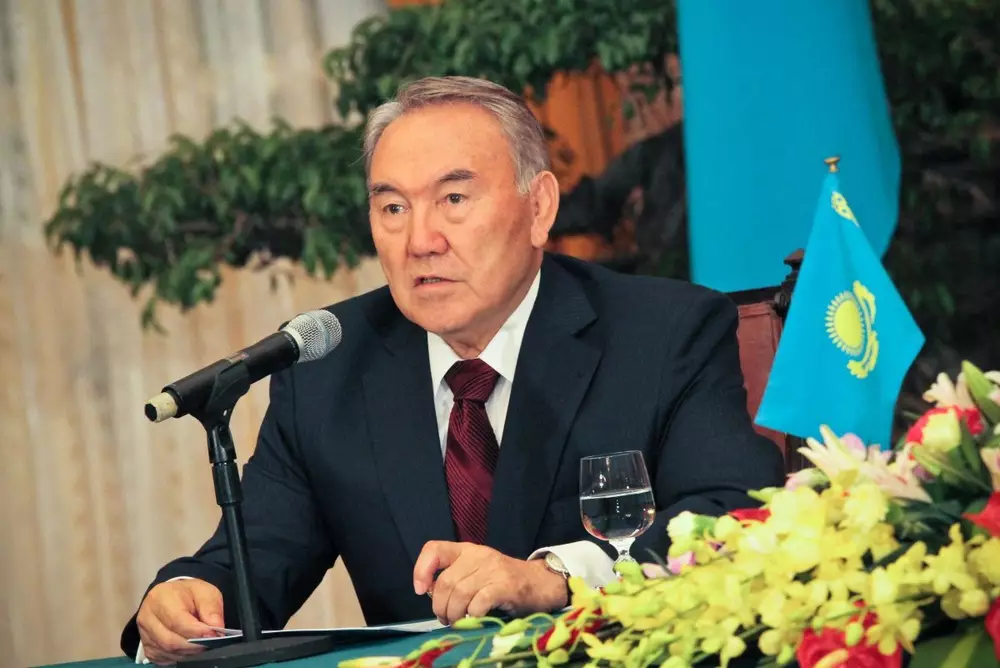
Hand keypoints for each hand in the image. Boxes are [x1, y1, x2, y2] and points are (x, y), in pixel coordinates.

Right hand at [136, 579, 223, 664]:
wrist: (174, 597)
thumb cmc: (189, 594)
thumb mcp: (205, 592)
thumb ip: (211, 609)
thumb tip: (216, 628)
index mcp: (160, 597)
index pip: (177, 620)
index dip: (196, 631)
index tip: (212, 635)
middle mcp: (147, 617)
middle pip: (170, 640)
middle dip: (194, 645)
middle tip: (210, 643)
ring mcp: (144, 633)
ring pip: (168, 651)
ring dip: (188, 652)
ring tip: (202, 644)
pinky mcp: (147, 646)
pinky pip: (164, 658)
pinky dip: (180, 656)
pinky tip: (190, 648)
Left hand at [413, 542, 567, 624]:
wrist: (542, 584)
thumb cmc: (504, 582)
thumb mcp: (477, 573)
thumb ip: (455, 579)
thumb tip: (429, 594)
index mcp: (467, 550)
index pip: (434, 549)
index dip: (421, 569)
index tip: (421, 590)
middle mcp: (479, 555)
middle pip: (445, 581)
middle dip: (440, 606)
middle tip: (445, 619)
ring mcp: (493, 569)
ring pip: (459, 593)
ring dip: (454, 614)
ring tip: (458, 622)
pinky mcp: (506, 586)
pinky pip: (479, 602)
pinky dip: (472, 616)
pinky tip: (475, 620)